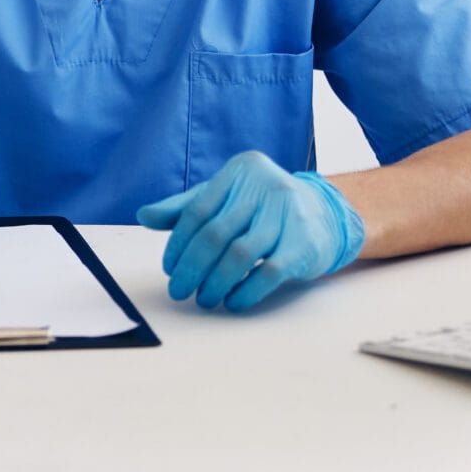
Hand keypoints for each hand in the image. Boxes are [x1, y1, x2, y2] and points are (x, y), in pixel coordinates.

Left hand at [136, 152, 364, 312]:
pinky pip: (268, 272)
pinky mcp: (305, 243)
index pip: (198, 210)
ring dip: (215, 283)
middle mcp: (266, 186)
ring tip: (204, 299)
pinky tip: (232, 302)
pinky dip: (245, 291)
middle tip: (178, 290)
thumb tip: (145, 216)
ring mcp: (289, 214)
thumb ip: (186, 207)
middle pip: (216, 233)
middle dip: (191, 268)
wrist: (325, 215)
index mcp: (241, 170)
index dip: (178, 243)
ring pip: (239, 255)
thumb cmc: (263, 208)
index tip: (169, 268)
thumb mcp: (226, 198)